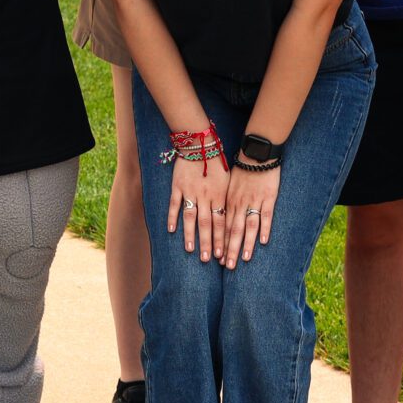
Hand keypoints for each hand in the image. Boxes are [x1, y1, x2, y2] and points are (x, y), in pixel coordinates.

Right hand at [166, 149, 229, 263]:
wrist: (201, 142)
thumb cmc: (217, 161)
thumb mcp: (227, 180)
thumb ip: (226, 199)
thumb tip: (231, 218)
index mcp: (220, 195)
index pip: (222, 222)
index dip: (222, 239)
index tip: (222, 254)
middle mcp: (206, 196)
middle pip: (207, 223)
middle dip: (208, 242)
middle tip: (208, 259)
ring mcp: (191, 191)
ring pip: (191, 217)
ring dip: (191, 235)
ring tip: (191, 250)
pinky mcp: (178, 186)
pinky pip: (175, 204)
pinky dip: (173, 217)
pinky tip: (172, 230)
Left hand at [219, 162, 279, 268]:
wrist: (256, 152)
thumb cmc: (242, 168)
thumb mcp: (229, 184)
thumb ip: (227, 201)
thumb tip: (221, 217)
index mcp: (228, 201)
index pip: (223, 226)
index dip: (220, 243)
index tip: (218, 258)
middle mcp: (239, 203)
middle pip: (233, 230)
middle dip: (230, 249)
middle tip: (227, 266)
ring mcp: (254, 201)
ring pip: (248, 226)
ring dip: (246, 243)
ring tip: (244, 259)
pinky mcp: (268, 197)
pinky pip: (265, 215)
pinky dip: (264, 228)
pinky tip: (262, 241)